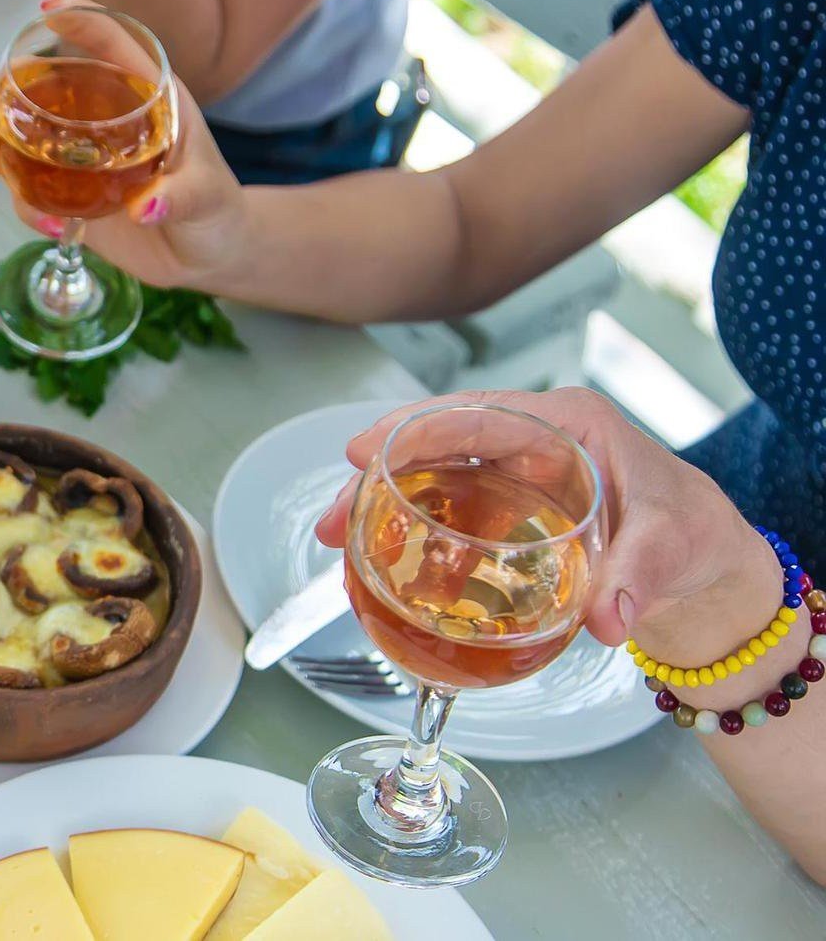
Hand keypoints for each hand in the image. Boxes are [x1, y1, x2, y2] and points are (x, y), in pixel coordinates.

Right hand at [0, 0, 249, 290]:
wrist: (208, 256)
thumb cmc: (218, 212)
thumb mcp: (206, 197)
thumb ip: (180, 197)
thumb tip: (146, 208)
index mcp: (146, 95)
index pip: (111, 42)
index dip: (80, 17)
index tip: (46, 9)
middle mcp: (106, 117)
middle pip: (45, 83)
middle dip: (2, 84)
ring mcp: (82, 156)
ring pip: (25, 135)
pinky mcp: (70, 195)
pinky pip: (33, 191)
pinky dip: (27, 204)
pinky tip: (51, 226)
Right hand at [314, 387, 780, 656]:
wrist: (700, 558)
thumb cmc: (692, 532)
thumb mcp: (673, 548)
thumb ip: (638, 580)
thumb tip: (604, 622)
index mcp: (567, 424)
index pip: (478, 414)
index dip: (416, 429)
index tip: (366, 450)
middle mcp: (531, 438)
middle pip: (437, 442)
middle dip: (378, 471)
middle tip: (334, 514)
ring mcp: (513, 472)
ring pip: (432, 474)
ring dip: (382, 502)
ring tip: (335, 537)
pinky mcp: (504, 506)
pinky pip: (446, 507)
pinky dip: (409, 528)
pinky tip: (376, 559)